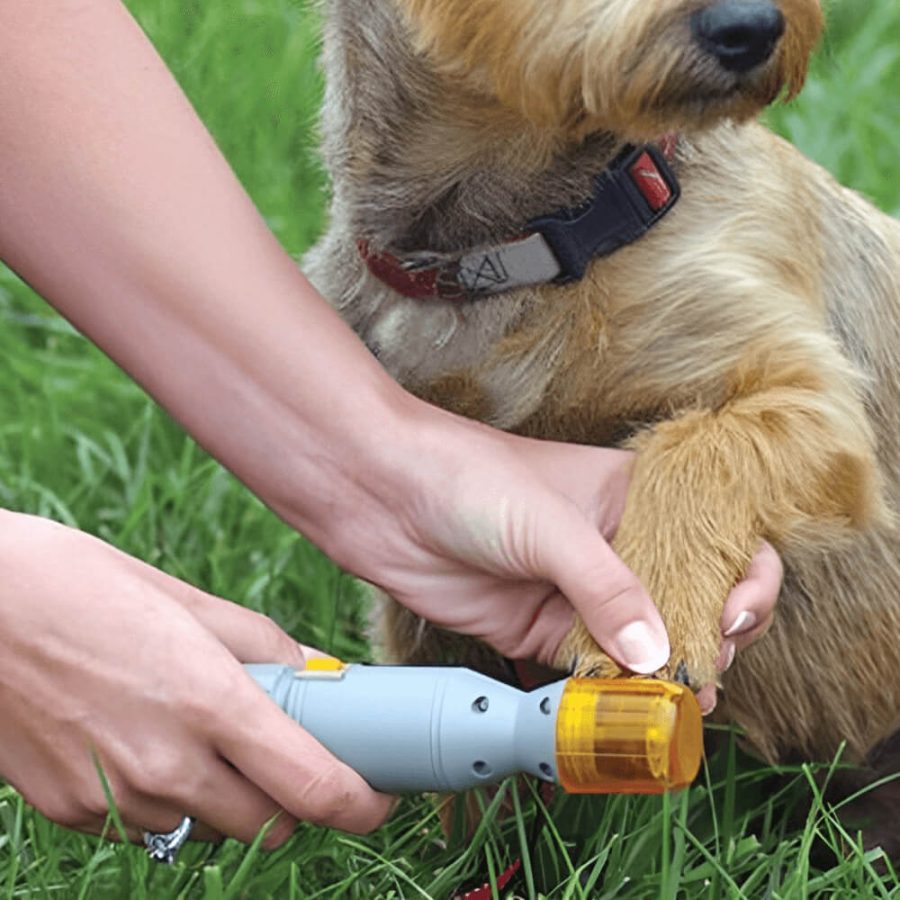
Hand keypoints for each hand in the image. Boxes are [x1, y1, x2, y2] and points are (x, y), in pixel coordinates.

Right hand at [0, 511, 392, 845]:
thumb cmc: (81, 583)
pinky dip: (170, 801)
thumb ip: (265, 646)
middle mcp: (166, 763)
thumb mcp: (188, 600)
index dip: (360, 804)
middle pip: (269, 826)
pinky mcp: (71, 812)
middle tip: (291, 757)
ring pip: (209, 832)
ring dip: (230, 802)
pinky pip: (148, 826)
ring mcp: (113, 797)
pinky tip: (149, 744)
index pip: (312, 788)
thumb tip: (322, 673)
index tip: (376, 796)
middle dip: (294, 801)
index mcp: (209, 701)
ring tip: (209, 740)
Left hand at [322, 404, 781, 677]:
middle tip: (700, 669)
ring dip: (662, 677)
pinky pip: (590, 669)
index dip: (742, 580)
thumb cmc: (468, 476)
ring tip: (674, 703)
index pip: (718, 540)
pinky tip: (621, 712)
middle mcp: (616, 547)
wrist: (382, 494)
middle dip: (706, 638)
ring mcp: (578, 592)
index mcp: (635, 499)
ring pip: (642, 644)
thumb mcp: (550, 523)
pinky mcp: (539, 627)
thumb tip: (658, 655)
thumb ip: (607, 590)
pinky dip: (609, 693)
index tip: (731, 617)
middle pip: (690, 601)